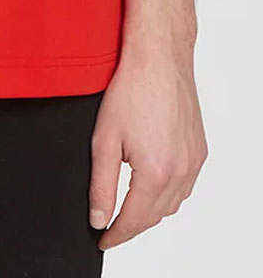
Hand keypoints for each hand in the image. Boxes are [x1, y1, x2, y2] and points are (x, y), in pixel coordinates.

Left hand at [88, 48, 207, 249]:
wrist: (159, 58)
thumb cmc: (130, 90)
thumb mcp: (104, 139)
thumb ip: (101, 184)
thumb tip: (99, 218)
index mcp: (155, 172)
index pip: (134, 220)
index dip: (116, 235)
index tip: (103, 240)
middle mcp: (181, 171)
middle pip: (155, 216)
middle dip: (132, 225)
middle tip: (110, 224)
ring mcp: (194, 161)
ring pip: (173, 204)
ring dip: (151, 210)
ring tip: (128, 205)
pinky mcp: (200, 150)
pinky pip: (185, 185)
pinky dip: (168, 192)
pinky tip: (152, 182)